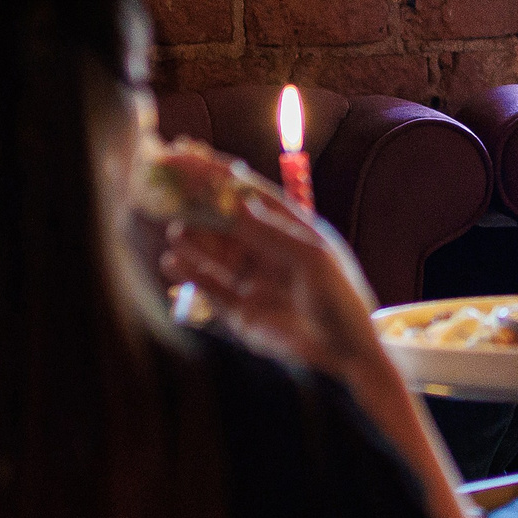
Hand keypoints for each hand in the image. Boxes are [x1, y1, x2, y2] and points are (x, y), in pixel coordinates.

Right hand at [155, 142, 383, 384]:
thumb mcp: (312, 261)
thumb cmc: (341, 300)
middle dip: (200, 209)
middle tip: (171, 194)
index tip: (195, 160)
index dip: (222, 178)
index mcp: (292, 230)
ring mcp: (254, 282)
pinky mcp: (241, 313)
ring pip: (214, 255)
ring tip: (175, 232)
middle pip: (227, 223)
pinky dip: (191, 274)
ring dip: (193, 242)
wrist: (347, 356)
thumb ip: (271, 234)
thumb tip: (236, 205)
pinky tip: (172, 262)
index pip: (250, 196)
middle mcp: (269, 252)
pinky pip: (210, 288)